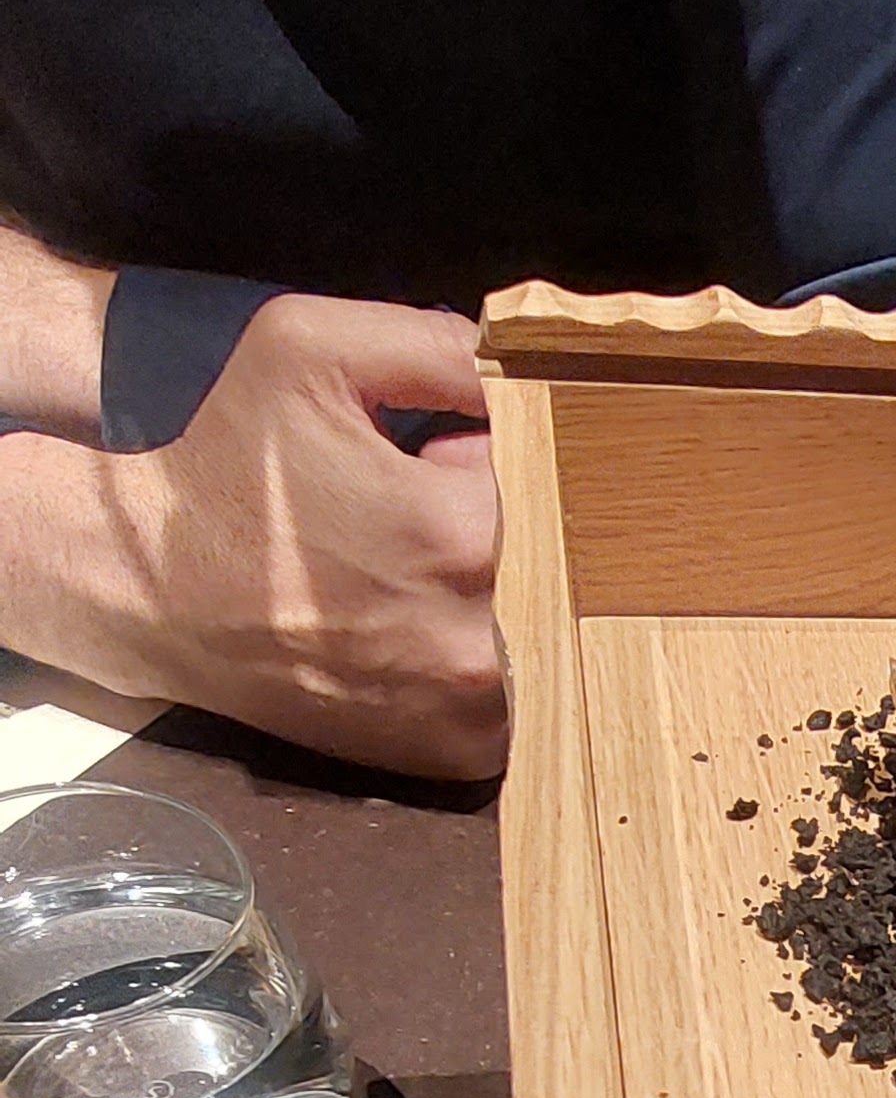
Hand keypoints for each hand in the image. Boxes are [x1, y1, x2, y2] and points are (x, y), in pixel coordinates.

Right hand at [0, 294, 506, 778]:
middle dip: (490, 528)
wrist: (148, 590)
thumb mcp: (309, 349)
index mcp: (458, 532)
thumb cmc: (224, 466)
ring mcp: (460, 711)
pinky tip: (406, 633)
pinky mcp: (443, 755)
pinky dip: (477, 667)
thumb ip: (434, 342)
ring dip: (493, 598)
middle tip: (404, 522)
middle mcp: (474, 640)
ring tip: (400, 578)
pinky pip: (510, 701)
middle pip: (546, 558)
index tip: (417, 462)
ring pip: (538, 631)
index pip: (534, 472)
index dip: (476, 456)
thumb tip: (522, 365)